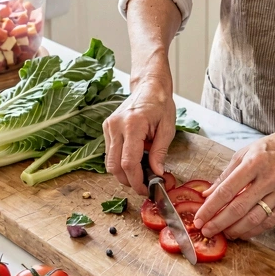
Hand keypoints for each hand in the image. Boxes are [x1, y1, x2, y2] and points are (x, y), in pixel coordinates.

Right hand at [103, 75, 176, 194]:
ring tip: (140, 173)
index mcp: (133, 124)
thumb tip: (157, 173)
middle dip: (128, 181)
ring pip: (109, 162)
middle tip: (143, 185)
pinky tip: (134, 159)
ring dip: (123, 173)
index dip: (136, 180)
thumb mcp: (168, 128)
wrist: (148, 86)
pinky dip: (120, 161)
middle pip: (114, 166)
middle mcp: (116, 126)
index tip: (145, 189)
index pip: (128, 162)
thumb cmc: (160, 104)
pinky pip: (109, 152)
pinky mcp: (106, 127)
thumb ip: (160, 152)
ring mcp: (109, 126)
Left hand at [193, 124, 274, 239]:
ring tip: (224, 233)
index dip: (210, 208)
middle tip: (207, 231)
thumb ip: (226, 175)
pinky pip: (270, 221)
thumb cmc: (273, 147)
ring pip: (255, 218)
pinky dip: (254, 230)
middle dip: (219, 223)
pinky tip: (243, 233)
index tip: (199, 219)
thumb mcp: (246, 153)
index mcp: (254, 162)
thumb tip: (207, 194)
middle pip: (239, 207)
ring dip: (236, 230)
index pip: (227, 190)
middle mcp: (269, 177)